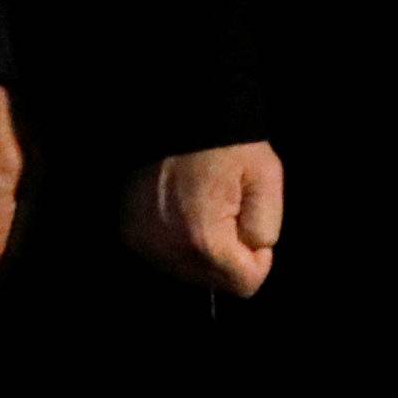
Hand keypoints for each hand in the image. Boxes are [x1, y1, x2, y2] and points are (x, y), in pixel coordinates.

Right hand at [123, 141, 283, 296]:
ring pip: (187, 271)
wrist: (181, 112)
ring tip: (204, 205)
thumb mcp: (266, 176)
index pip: (244, 284)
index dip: (259, 258)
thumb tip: (255, 254)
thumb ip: (267, 226)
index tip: (252, 223)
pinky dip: (178, 240)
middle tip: (229, 209)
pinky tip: (183, 208)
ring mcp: (144, 244)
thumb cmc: (228, 143)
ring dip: (201, 249)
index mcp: (204, 240)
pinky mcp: (129, 232)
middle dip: (228, 253)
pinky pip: (163, 254)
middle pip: (214, 280)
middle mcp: (168, 252)